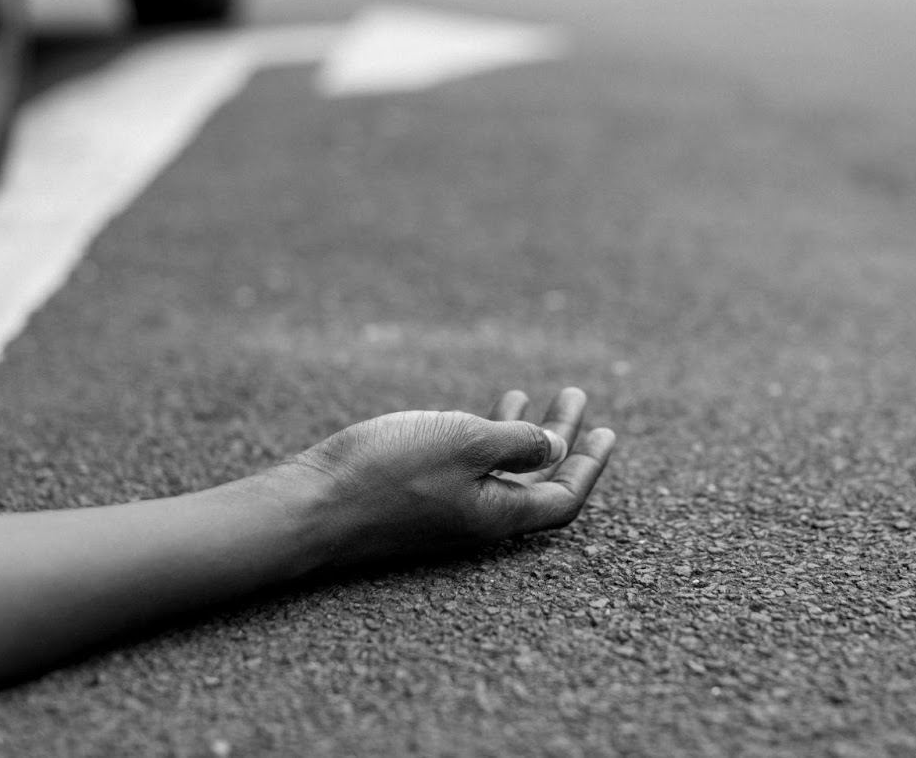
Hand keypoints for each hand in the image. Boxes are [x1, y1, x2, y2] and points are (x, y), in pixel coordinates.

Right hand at [287, 388, 614, 566]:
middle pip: (536, 481)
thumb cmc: (387, 472)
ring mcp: (443, 512)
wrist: (310, 506)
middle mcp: (476, 519)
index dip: (590, 465)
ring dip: (519, 433)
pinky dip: (480, 438)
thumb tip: (556, 449)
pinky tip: (472, 414)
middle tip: (576, 399)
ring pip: (499, 472)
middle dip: (560, 439)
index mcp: (498, 514)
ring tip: (528, 396)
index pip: (563, 497)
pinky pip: (465, 469)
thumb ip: (517, 443)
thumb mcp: (465, 442)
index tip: (606, 432)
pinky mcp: (413, 500)